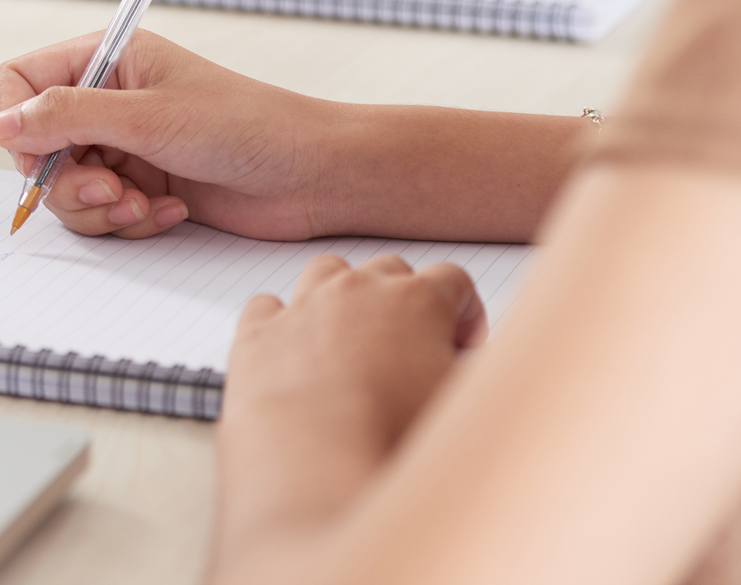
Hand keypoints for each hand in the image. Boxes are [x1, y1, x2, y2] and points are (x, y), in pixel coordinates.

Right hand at [0, 30, 584, 244]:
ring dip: (98, 207)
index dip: (17, 124)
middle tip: (109, 191)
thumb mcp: (149, 117)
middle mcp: (108, 100)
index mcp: (106, 58)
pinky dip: (126, 221)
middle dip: (66, 180)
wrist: (312, 176)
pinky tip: (169, 213)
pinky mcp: (140, 185)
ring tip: (142, 205)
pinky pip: (100, 214)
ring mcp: (123, 146)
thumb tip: (1, 124)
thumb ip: (67, 117)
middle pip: (36, 147)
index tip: (39, 156)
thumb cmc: (249, 126)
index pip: (19, 82)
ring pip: (64, 188)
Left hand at [209, 255, 484, 582]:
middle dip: (404, 303)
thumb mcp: (466, 408)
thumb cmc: (394, 443)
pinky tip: (294, 354)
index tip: (462, 348)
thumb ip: (482, 378)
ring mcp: (300, 308)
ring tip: (353, 344)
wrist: (314, 470)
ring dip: (343, 298)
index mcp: (415, 301)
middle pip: (389, 271)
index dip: (465, 314)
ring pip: (326, 273)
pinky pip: (267, 307)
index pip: (453, 279)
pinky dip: (282, 323)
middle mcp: (355, 291)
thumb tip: (485, 373)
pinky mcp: (255, 336)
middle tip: (411, 351)